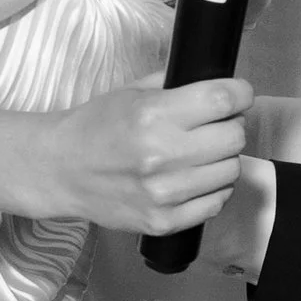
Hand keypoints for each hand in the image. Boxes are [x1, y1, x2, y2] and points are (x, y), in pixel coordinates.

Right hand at [0, 77, 253, 233]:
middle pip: (234, 137)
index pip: (223, 100)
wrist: (60, 170)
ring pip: (231, 171)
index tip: (238, 94)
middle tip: (216, 125)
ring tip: (203, 154)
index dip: (240, 93)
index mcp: (153, 115)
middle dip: (231, 126)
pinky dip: (213, 189)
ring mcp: (164, 193)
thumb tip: (219, 79)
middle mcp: (162, 155)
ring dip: (223, 159)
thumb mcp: (132, 91)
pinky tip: (196, 179)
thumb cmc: (97, 126)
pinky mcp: (164, 221)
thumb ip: (176, 83)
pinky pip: (216, 203)